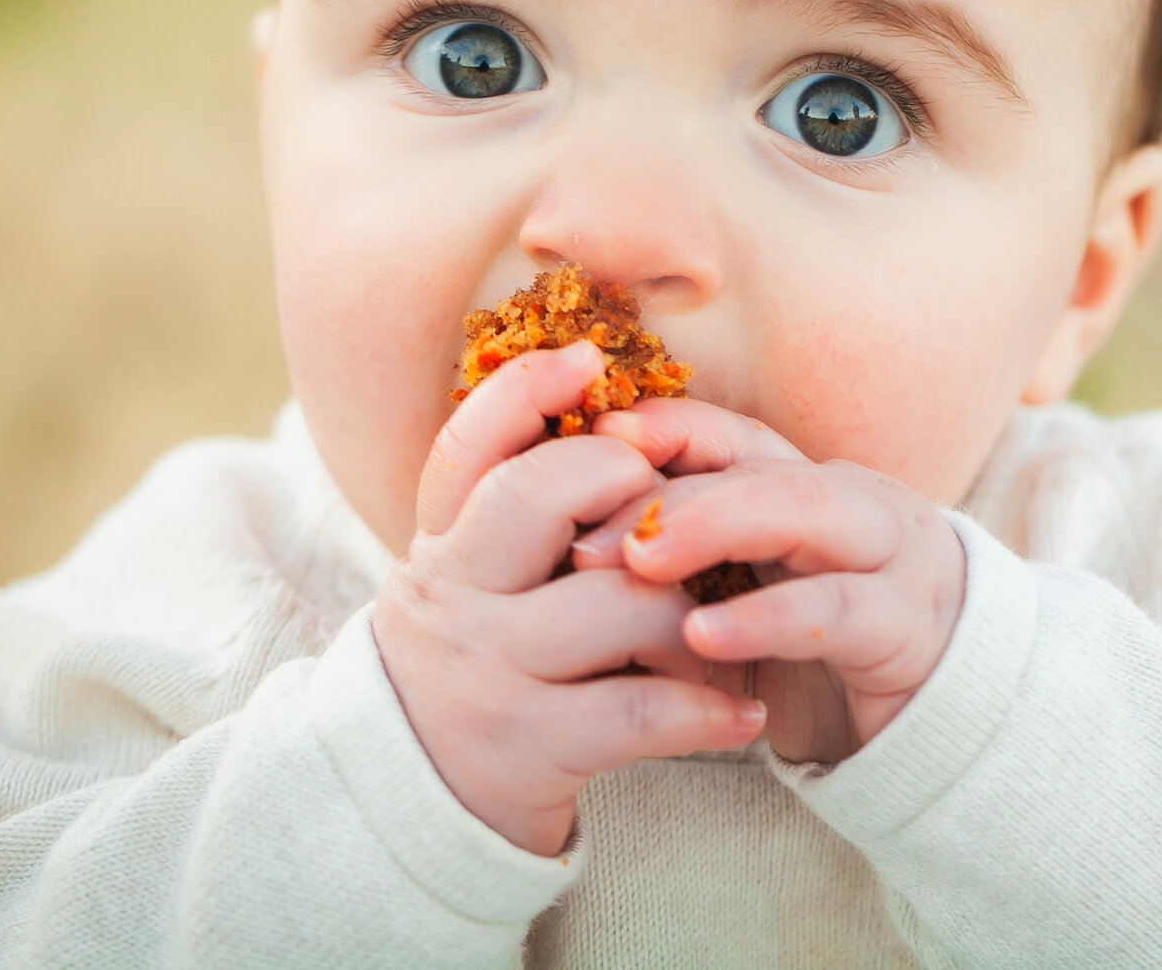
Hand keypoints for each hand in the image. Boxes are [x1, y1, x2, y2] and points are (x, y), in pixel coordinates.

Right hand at [373, 343, 767, 855]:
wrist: (417, 801)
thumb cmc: (486, 659)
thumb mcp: (477, 574)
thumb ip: (518, 503)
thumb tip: (594, 391)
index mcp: (440, 542)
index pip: (468, 447)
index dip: (523, 392)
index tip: (586, 360)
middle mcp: (450, 595)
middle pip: (533, 497)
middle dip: (620, 482)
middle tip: (672, 510)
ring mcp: (485, 671)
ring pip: (615, 603)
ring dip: (691, 611)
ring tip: (724, 626)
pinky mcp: (526, 745)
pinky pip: (639, 709)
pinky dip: (706, 708)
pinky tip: (744, 710)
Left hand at [578, 399, 966, 762]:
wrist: (946, 717)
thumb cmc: (825, 655)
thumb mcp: (743, 613)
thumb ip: (677, 588)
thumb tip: (572, 574)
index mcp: (807, 489)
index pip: (732, 437)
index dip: (667, 430)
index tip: (593, 441)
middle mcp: (851, 503)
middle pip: (758, 468)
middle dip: (668, 492)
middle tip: (588, 537)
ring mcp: (888, 556)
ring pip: (804, 511)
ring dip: (715, 527)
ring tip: (640, 562)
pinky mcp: (907, 624)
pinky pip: (835, 610)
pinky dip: (766, 619)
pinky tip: (705, 636)